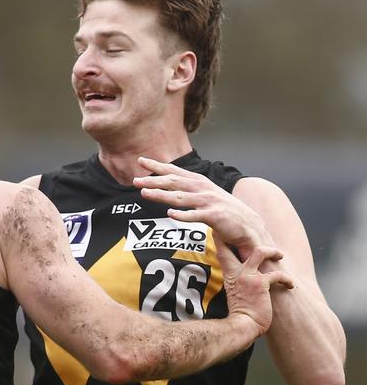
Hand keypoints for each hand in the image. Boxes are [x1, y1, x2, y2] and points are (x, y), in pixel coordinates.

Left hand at [133, 157, 270, 258]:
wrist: (248, 224)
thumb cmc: (222, 209)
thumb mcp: (205, 193)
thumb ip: (187, 187)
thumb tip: (167, 181)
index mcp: (199, 181)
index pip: (174, 170)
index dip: (157, 165)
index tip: (141, 160)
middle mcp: (202, 188)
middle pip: (173, 182)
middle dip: (153, 180)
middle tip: (136, 180)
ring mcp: (208, 201)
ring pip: (180, 198)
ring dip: (162, 195)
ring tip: (145, 194)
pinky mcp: (214, 216)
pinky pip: (195, 216)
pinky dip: (183, 215)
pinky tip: (170, 214)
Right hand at [216, 236, 293, 335]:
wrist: (242, 325)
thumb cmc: (240, 314)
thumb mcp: (233, 293)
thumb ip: (236, 282)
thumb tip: (241, 281)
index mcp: (230, 274)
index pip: (222, 251)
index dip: (221, 238)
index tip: (221, 231)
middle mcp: (237, 271)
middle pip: (239, 244)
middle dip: (245, 235)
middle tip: (254, 232)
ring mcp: (248, 276)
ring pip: (261, 251)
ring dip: (273, 251)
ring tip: (280, 255)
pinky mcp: (261, 283)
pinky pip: (277, 274)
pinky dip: (286, 279)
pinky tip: (290, 286)